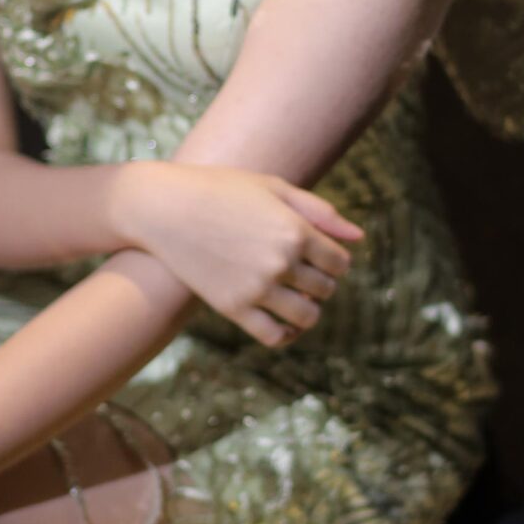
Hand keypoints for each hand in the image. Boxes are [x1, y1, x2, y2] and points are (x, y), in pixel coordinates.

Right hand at [115, 162, 364, 348]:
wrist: (164, 208)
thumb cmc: (221, 189)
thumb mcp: (273, 188)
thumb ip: (319, 211)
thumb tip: (359, 238)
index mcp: (295, 229)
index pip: (340, 262)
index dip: (335, 260)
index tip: (319, 255)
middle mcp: (280, 261)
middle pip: (325, 288)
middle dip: (321, 282)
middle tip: (303, 272)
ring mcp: (256, 288)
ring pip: (307, 316)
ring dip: (308, 309)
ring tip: (295, 296)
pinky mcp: (233, 308)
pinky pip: (275, 336)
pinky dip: (286, 334)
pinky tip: (282, 321)